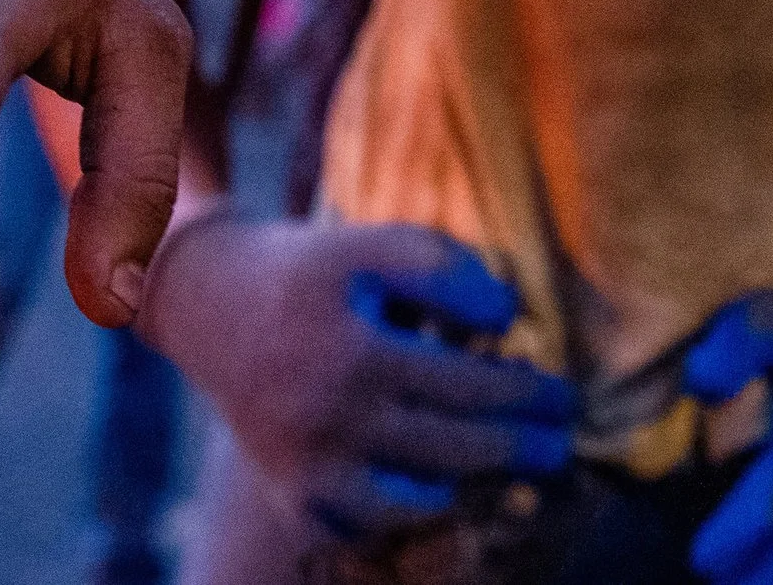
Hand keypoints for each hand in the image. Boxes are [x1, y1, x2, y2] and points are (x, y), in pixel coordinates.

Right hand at [139, 212, 578, 538]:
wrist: (210, 304)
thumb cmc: (317, 270)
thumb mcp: (377, 243)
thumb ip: (447, 269)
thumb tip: (508, 320)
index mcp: (356, 349)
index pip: (470, 383)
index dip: (528, 392)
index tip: (562, 392)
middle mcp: (328, 415)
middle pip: (457, 445)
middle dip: (523, 446)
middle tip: (560, 444)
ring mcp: (308, 465)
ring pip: (421, 498)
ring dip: (477, 485)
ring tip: (513, 466)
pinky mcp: (293, 496)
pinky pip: (369, 529)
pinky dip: (410, 517)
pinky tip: (442, 490)